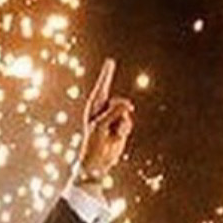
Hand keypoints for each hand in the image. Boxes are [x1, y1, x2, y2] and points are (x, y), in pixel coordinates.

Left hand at [78, 58, 134, 179]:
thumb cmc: (93, 142)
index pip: (101, 87)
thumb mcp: (101, 125)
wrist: (98, 161)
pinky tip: (117, 137)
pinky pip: (128, 122)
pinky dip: (124, 130)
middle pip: (118, 102)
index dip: (106, 74)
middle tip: (110, 126)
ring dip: (121, 124)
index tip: (110, 61)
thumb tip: (128, 104)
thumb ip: (114, 111)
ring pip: (126, 112)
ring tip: (111, 134)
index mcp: (93, 107)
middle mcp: (103, 110)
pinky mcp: (121, 126)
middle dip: (118, 113)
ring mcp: (113, 118)